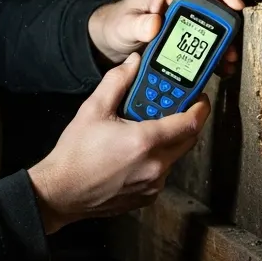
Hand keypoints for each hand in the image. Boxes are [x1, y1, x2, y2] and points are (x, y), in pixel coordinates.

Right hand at [27, 52, 210, 234]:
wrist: (61, 192)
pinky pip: (162, 174)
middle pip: (188, 139)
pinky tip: (134, 154)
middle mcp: (155, 165)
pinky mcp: (148, 197)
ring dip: (167, 142)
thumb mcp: (93, 109)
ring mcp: (153, 184)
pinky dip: (156, 161)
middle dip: (185, 122)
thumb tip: (133, 63)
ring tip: (143, 132)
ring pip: (174, 157)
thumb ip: (117, 81)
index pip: (190, 121)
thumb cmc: (75, 154)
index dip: (199, 106)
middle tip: (173, 109)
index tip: (199, 97)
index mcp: (145, 141)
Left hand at [88, 0, 261, 72]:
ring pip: (224, 13)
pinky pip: (215, 34)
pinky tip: (227, 65)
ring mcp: (191, 11)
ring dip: (235, 32)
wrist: (114, 39)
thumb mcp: (123, 26)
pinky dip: (223, 48)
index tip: (238, 6)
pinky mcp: (193, 28)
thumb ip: (137, 25)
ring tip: (237, 54)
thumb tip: (154, 24)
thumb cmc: (117, 25)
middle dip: (246, 2)